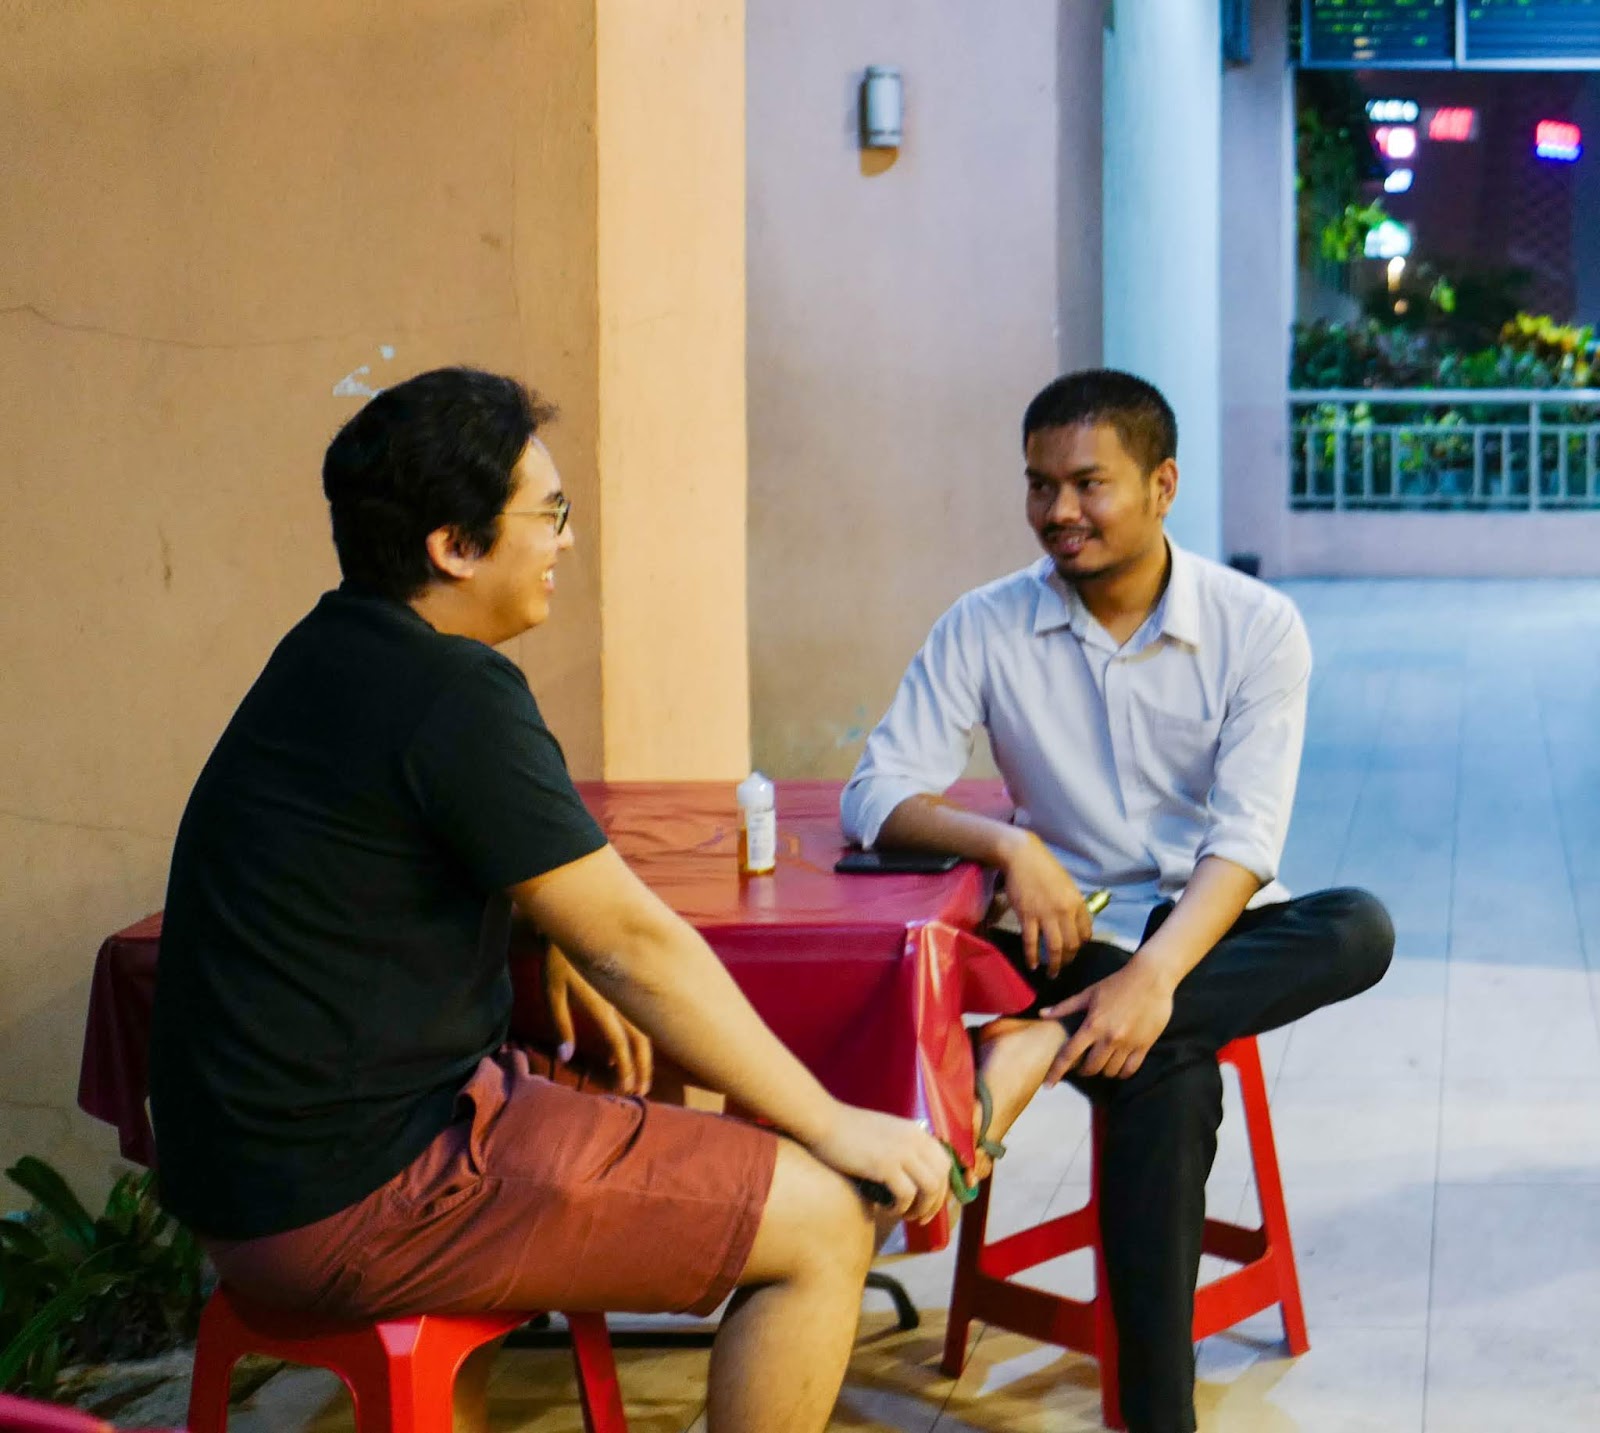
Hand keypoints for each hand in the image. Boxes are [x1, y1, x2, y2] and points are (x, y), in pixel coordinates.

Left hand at [544, 944, 653, 1094]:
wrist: (575, 922)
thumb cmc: (556, 961)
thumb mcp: (552, 992)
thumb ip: (561, 1025)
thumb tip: (566, 1058)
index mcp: (602, 1004)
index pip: (619, 1043)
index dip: (624, 1067)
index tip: (625, 1089)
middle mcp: (620, 1001)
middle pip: (640, 1040)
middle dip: (642, 1068)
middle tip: (639, 1092)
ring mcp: (625, 995)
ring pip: (644, 1030)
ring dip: (644, 1056)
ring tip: (641, 1078)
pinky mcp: (625, 989)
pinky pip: (638, 1019)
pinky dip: (637, 1039)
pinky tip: (626, 1051)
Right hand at [806, 1104, 951, 1224]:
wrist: (824, 1121)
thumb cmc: (848, 1129)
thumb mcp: (886, 1132)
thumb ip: (903, 1147)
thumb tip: (912, 1176)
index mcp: (916, 1131)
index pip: (945, 1163)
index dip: (942, 1188)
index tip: (930, 1204)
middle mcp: (914, 1140)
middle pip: (941, 1179)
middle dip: (934, 1204)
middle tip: (919, 1218)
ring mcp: (901, 1152)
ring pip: (930, 1188)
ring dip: (920, 1208)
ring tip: (904, 1216)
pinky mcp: (885, 1165)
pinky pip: (906, 1195)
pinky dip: (899, 1208)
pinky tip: (886, 1209)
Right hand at [1001, 831, 1093, 976]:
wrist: (1023, 857)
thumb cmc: (1045, 868)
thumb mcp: (1067, 885)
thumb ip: (1072, 904)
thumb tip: (1073, 922)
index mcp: (1077, 902)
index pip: (1086, 932)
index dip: (1081, 945)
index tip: (1075, 949)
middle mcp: (1065, 911)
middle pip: (1072, 944)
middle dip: (1069, 959)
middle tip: (1064, 965)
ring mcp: (1046, 915)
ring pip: (1055, 947)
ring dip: (1055, 965)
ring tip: (1052, 974)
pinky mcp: (1027, 916)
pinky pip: (1032, 942)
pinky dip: (1032, 957)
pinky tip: (1033, 966)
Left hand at [1041, 956, 1175, 1081]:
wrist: (1150, 978)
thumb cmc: (1117, 984)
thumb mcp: (1089, 993)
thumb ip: (1065, 1007)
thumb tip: (1042, 1014)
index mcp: (1092, 1025)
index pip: (1068, 1054)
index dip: (1056, 1071)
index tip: (1048, 1085)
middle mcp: (1109, 1038)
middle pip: (1090, 1068)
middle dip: (1083, 1070)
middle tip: (1083, 1064)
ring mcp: (1128, 1043)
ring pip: (1110, 1071)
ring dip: (1103, 1070)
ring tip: (1101, 1062)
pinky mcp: (1144, 1046)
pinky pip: (1130, 1069)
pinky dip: (1122, 1072)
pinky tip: (1118, 1067)